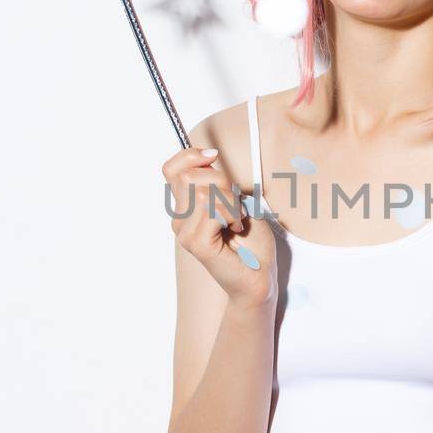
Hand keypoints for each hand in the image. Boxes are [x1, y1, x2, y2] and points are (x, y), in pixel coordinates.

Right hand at [161, 146, 275, 305]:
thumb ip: (217, 181)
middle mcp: (179, 221)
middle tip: (236, 203)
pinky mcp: (197, 244)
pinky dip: (232, 215)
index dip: (190, 156)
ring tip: (238, 220)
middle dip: (220, 180)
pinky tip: (236, 228)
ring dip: (231, 202)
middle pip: (189, 175)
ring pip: (204, 193)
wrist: (260, 276)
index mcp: (185, 208)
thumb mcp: (235, 200)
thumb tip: (207, 156)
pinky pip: (213, 211)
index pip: (171, 169)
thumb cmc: (252, 242)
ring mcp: (185, 234)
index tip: (213, 156)